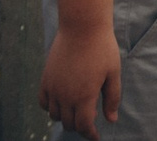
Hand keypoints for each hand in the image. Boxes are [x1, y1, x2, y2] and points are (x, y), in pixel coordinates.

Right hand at [39, 21, 121, 139]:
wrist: (82, 26)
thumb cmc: (102, 48)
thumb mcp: (113, 73)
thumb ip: (112, 98)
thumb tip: (111, 120)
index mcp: (84, 96)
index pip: (83, 126)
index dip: (90, 134)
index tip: (96, 137)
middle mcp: (65, 96)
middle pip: (69, 123)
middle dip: (80, 126)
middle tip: (90, 121)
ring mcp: (53, 88)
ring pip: (55, 115)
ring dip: (66, 117)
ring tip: (77, 110)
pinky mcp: (45, 79)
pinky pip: (43, 102)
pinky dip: (50, 107)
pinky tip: (61, 102)